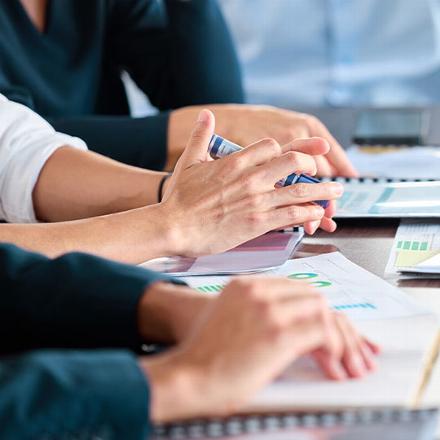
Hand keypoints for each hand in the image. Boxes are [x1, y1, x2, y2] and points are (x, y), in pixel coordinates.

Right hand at [142, 278, 378, 421]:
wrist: (185, 375)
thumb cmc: (203, 356)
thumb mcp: (227, 320)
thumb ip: (256, 314)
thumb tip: (290, 327)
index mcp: (245, 286)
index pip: (297, 289)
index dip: (319, 309)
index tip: (333, 328)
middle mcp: (258, 291)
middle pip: (314, 296)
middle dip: (336, 324)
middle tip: (349, 348)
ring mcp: (268, 309)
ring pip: (323, 310)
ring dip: (341, 338)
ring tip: (348, 362)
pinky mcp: (277, 332)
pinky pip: (322, 331)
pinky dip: (335, 349)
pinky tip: (335, 366)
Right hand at [161, 109, 343, 256]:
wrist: (174, 226)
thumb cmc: (180, 198)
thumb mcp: (190, 161)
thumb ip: (200, 136)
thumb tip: (206, 115)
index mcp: (237, 161)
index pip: (273, 146)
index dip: (289, 151)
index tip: (298, 157)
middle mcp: (251, 177)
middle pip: (294, 162)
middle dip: (313, 166)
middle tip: (321, 172)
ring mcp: (257, 200)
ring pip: (300, 191)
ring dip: (322, 191)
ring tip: (336, 192)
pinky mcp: (258, 222)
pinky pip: (292, 215)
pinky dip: (309, 213)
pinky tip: (319, 214)